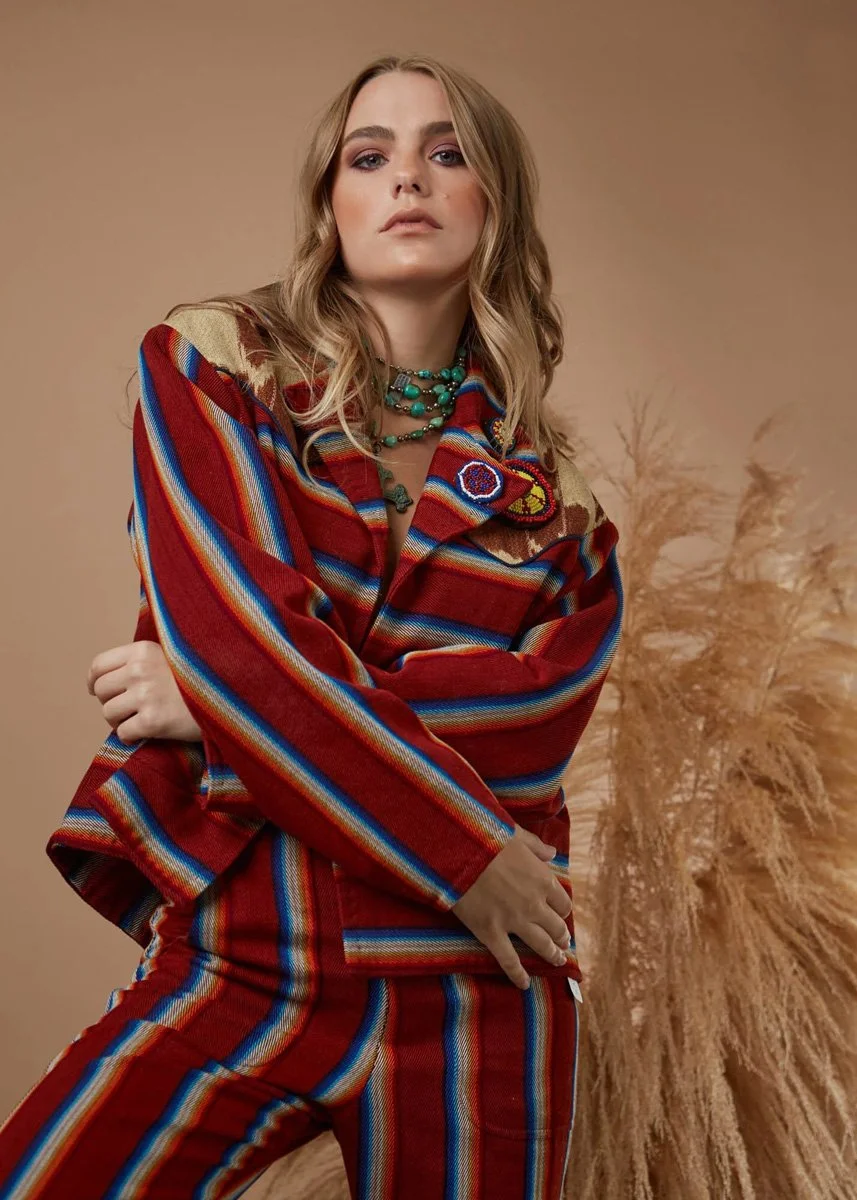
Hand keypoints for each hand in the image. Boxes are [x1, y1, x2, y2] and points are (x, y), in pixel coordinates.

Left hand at [86, 640, 202, 743]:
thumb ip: (140, 660)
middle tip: (128, 709)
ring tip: (140, 720)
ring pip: (109, 713)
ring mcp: (146, 696)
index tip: (97, 690)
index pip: (99, 665)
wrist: (227, 699)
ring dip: (120, 721)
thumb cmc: (197, 680)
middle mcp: (140, 670)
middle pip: (102, 691)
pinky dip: (132, 736)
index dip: (94, 681)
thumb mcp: (169, 656)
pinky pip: (123, 733)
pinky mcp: (152, 721)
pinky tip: (147, 732)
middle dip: (110, 702)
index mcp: (143, 650)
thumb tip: (103, 677)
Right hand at [451, 824, 572, 989]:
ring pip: (540, 945)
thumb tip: (552, 853)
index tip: (561, 914)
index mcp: (542, 880)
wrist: (458, 851)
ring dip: (552, 955)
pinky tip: (525, 984)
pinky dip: (518, 975)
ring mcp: (513, 921)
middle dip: (561, 936)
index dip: (563, 910)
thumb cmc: (486, 837)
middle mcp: (533, 904)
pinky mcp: (491, 933)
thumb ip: (536, 846)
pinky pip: (509, 960)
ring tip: (557, 961)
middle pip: (556, 927)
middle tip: (563, 943)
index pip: (563, 902)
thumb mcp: (516, 835)